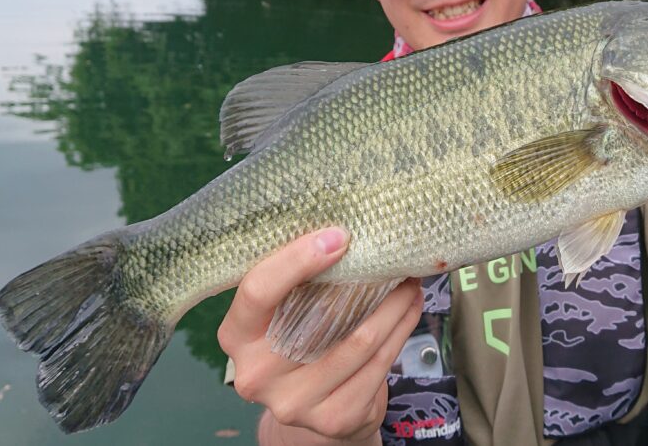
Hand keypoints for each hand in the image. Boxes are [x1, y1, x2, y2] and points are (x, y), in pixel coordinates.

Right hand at [217, 227, 422, 444]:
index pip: (257, 290)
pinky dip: (400, 331)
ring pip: (360, 341)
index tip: (339, 237)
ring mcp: (294, 402)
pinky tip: (408, 310)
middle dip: (368, 281)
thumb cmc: (299, 340)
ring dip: (394, 306)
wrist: (316, 407)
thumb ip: (298, 281)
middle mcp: (258, 374)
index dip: (297, 260)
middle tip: (394, 256)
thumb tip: (343, 229)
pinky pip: (378, 365)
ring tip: (409, 281)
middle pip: (321, 318)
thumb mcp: (284, 311)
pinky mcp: (333, 418)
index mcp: (237, 335)